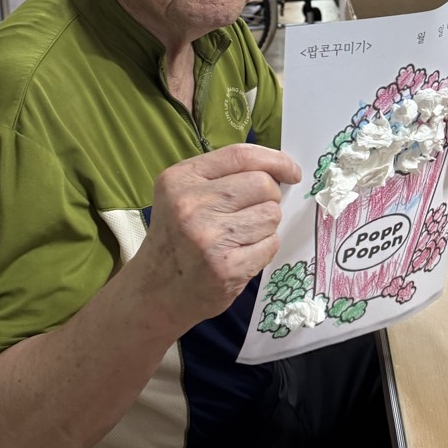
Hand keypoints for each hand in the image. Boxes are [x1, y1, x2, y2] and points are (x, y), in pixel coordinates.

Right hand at [139, 145, 301, 326]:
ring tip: (240, 237)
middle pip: (263, 184)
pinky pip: (271, 244)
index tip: (291, 170)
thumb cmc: (177, 239)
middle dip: (270, 197)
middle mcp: (191, 205)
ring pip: (271, 214)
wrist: (157, 291)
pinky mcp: (227, 267)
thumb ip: (222, 177)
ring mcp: (209, 237)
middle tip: (252, 213)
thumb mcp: (183, 195)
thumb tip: (279, 170)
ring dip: (265, 225)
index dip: (275, 160)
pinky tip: (241, 255)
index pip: (240, 156)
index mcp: (180, 179)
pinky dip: (264, 248)